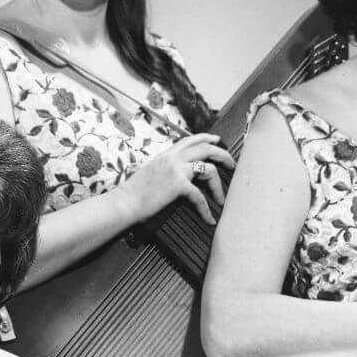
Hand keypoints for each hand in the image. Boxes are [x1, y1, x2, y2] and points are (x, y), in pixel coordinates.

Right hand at [120, 134, 235, 224]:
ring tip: (222, 198)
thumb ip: (165, 167)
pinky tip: (209, 218)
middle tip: (232, 165)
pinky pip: (199, 196)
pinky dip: (206, 209)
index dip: (207, 138)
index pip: (191, 139)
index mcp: (166, 154)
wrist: (124, 202)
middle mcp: (172, 158)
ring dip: (218, 185)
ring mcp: (176, 169)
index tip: (218, 141)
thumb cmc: (134, 192)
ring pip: (209, 169)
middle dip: (223, 155)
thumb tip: (178, 172)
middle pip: (206, 148)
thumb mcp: (150, 171)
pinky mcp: (177, 184)